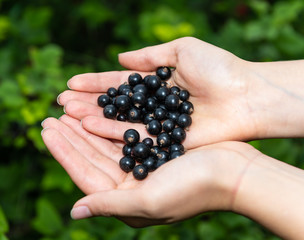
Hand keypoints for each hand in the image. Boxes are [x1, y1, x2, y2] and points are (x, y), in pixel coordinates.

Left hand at [41, 115, 258, 226]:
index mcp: (125, 201)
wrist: (234, 172)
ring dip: (84, 127)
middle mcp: (130, 186)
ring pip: (103, 145)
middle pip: (91, 157)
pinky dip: (106, 123)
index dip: (64, 152)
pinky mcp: (152, 151)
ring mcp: (141, 167)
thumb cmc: (194, 189)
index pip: (84, 174)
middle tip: (50, 115)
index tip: (46, 130)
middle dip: (70, 136)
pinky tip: (94, 111)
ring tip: (67, 109)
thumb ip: (109, 205)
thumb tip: (75, 211)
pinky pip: (121, 136)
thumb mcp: (148, 201)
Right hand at [58, 37, 257, 148]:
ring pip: (118, 122)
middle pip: (114, 105)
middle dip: (87, 102)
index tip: (71, 83)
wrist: (245, 96)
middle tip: (60, 102)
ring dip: (92, 117)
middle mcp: (152, 107)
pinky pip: (132, 137)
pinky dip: (110, 132)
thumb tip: (120, 57)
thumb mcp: (183, 50)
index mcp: (156, 84)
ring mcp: (156, 125)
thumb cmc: (219, 69)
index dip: (96, 83)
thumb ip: (150, 56)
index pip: (119, 84)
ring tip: (67, 113)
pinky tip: (88, 126)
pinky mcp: (163, 142)